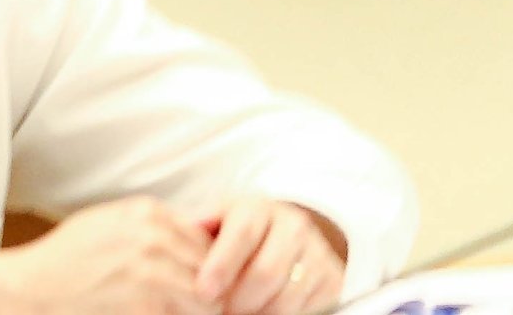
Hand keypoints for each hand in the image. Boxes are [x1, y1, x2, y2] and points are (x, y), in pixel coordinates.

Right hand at [0, 196, 218, 314]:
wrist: (26, 290)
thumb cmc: (63, 259)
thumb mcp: (109, 222)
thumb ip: (152, 225)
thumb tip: (192, 237)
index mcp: (148, 213)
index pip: (205, 238)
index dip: (209, 265)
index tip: (205, 284)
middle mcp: (154, 238)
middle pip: (211, 268)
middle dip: (211, 291)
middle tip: (208, 307)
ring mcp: (150, 274)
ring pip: (206, 297)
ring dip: (200, 310)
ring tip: (186, 313)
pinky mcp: (144, 308)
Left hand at [191, 200, 345, 314]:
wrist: (285, 235)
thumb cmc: (238, 235)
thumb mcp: (216, 224)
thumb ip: (198, 229)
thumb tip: (182, 232)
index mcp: (257, 208)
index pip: (243, 232)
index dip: (222, 264)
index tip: (204, 291)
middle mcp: (293, 225)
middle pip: (266, 272)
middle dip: (238, 301)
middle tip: (220, 312)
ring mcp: (316, 251)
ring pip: (286, 297)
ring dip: (258, 314)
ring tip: (239, 312)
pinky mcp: (331, 278)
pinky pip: (307, 308)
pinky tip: (264, 311)